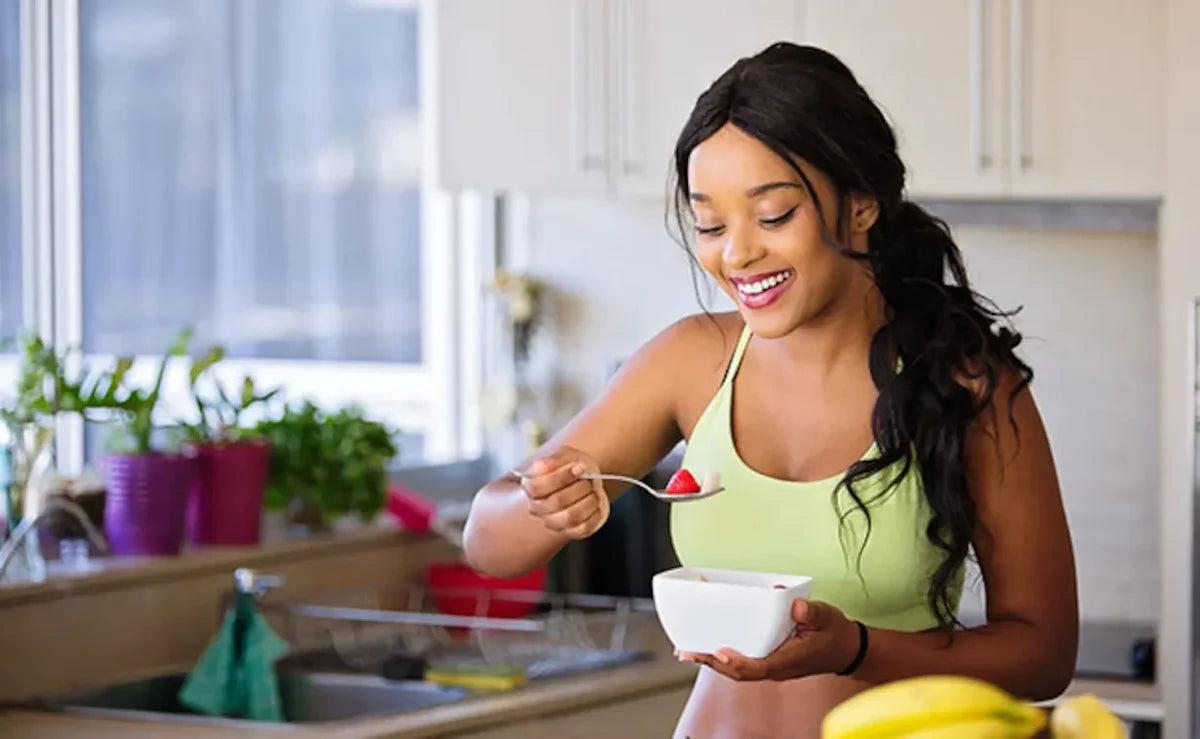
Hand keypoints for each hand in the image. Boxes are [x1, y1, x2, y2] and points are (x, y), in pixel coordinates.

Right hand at [512, 447, 610, 539]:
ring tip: (594, 490)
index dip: (560, 477)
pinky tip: (595, 502)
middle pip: (557, 502)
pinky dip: (595, 513)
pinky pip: (584, 527)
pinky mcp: (572, 531)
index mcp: (531, 486)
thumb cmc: (571, 467)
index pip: (537, 487)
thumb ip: (553, 461)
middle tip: (589, 479)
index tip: (579, 468)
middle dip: (580, 487)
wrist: (586, 479)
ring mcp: (554, 522)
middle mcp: (538, 508)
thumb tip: (542, 466)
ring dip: (589, 500)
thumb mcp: (564, 456)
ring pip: (571, 517)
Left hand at [679, 599, 861, 681]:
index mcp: (789, 660)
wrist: (845, 649)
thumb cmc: (834, 635)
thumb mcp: (828, 618)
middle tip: (687, 650)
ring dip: (712, 660)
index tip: (719, 653)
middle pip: (738, 671)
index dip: (736, 662)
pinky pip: (742, 662)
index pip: (757, 667)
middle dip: (712, 662)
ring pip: (737, 669)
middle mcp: (776, 667)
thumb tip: (797, 608)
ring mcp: (771, 665)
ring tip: (688, 650)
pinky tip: (709, 648)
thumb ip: (812, 613)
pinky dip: (723, 657)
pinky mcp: (768, 660)